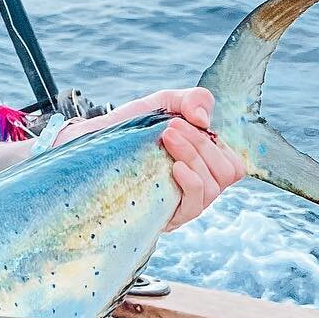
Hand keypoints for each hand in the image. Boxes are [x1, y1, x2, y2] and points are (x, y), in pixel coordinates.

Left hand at [49, 87, 243, 230]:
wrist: (87, 146)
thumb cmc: (127, 130)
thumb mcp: (161, 105)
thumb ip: (190, 100)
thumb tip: (204, 118)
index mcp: (200, 166)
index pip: (231, 164)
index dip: (215, 143)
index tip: (185, 120)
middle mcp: (194, 188)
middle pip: (226, 174)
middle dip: (202, 146)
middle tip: (171, 128)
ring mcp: (180, 204)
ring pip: (212, 188)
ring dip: (194, 157)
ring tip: (167, 138)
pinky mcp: (163, 217)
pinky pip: (193, 205)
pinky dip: (191, 181)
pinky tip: (175, 167)